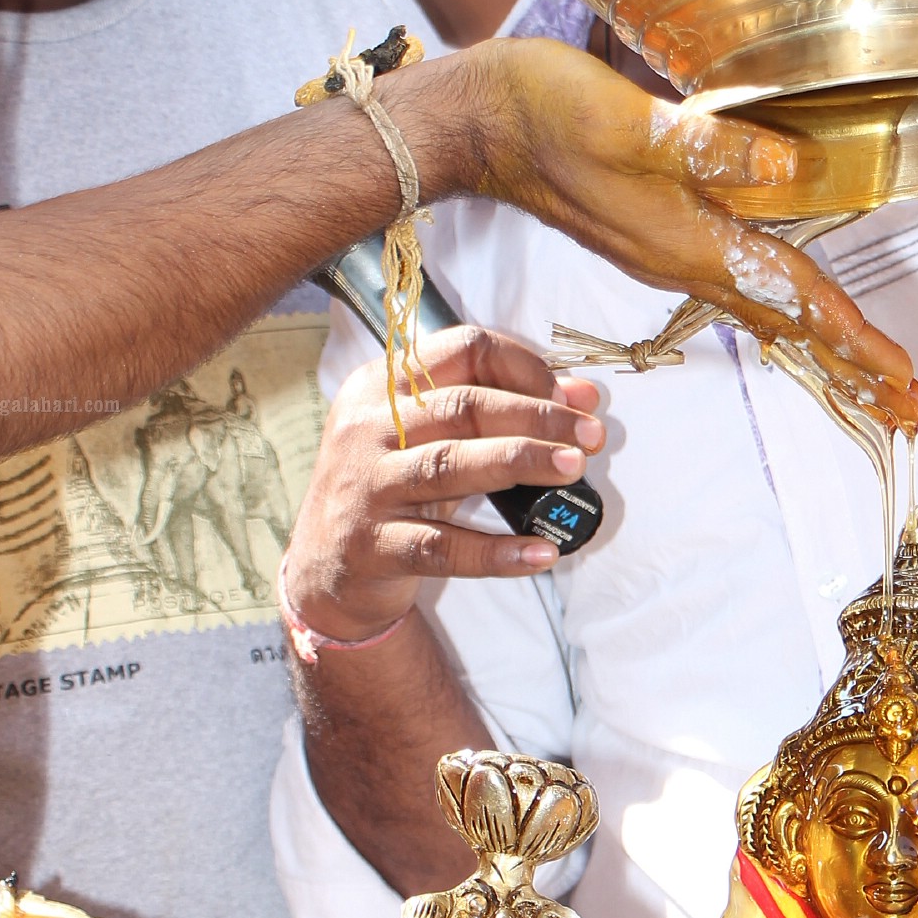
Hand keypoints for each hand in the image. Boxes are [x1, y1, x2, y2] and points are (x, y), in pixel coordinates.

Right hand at [285, 326, 604, 645]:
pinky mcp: (373, 546)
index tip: (569, 397)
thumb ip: (500, 413)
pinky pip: (442, 548)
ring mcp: (366, 486)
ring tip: (573, 469)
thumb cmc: (391, 488)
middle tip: (591, 435)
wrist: (326, 567)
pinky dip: (496, 552)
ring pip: (449, 465)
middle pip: (462, 406)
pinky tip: (540, 552)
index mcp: (384, 386)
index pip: (462, 350)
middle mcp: (369, 428)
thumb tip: (584, 398)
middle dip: (536, 416)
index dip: (524, 367)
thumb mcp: (432, 439)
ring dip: (520, 462)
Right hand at [465, 38, 917, 431]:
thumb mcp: (641, 124)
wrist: (481, 124)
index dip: (854, 340)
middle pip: (789, 327)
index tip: (901, 381)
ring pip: (765, 314)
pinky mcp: (653, 237)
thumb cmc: (549, 115)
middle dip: (850, 367)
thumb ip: (719, 150)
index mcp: (692, 244)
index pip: (797, 301)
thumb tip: (798, 170)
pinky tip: (790, 314)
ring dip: (820, 346)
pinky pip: (735, 290)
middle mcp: (685, 263)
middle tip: (906, 406)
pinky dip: (779, 311)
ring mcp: (669, 254)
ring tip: (866, 377)